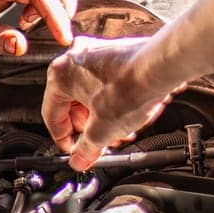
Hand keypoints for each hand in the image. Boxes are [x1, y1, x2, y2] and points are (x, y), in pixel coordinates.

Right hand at [42, 36, 176, 168]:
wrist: (161, 67)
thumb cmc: (131, 86)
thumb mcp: (102, 131)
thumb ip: (85, 149)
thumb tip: (79, 159)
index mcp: (60, 74)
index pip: (51, 115)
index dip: (63, 139)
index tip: (73, 151)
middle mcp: (74, 59)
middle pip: (71, 104)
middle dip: (87, 129)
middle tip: (98, 144)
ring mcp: (95, 53)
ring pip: (90, 93)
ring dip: (101, 117)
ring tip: (117, 132)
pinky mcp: (114, 54)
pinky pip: (106, 83)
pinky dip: (112, 101)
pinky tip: (127, 115)